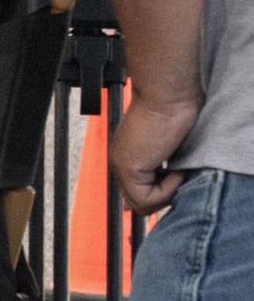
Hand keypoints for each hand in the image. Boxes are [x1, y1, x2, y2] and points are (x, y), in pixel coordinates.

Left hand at [109, 92, 201, 213]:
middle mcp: (121, 162)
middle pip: (139, 202)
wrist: (168, 95)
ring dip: (168, 194)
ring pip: (142, 205)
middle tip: (180, 177)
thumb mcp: (168, 143)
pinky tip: (176, 169)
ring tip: (179, 170)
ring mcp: (122, 166)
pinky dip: (168, 190)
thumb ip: (165, 162)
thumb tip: (175, 179)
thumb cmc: (173, 110)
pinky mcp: (129, 168)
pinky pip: (147, 199)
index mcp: (129, 156)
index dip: (163, 192)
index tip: (179, 176)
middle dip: (164, 197)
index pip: (139, 193)